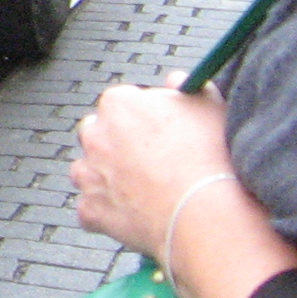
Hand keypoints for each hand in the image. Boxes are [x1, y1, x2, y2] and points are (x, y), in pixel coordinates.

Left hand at [69, 80, 236, 259]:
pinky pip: (91, 210)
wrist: (201, 211)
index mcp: (118, 104)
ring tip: (143, 191)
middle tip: (150, 163)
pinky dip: (107, 214)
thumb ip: (187, 86)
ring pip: (89, 171)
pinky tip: (135, 217)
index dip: (144, 120)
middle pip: (99, 134)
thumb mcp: (208, 105)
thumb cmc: (209, 156)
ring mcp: (88, 173)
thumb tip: (176, 81)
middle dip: (117, 145)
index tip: (162, 134)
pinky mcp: (89, 209)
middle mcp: (94, 135)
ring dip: (107, 178)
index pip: (122, 104)